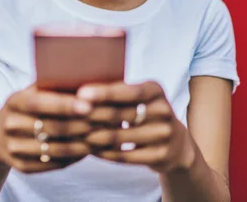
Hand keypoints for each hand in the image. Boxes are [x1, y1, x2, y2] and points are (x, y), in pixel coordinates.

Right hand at [0, 84, 93, 173]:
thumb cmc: (26, 107)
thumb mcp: (31, 92)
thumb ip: (52, 85)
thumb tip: (86, 75)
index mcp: (14, 101)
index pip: (40, 103)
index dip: (65, 105)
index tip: (89, 105)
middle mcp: (10, 124)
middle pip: (51, 128)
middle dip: (81, 125)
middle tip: (105, 123)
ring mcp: (14, 148)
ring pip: (54, 149)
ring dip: (81, 145)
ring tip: (101, 138)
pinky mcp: (21, 167)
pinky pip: (52, 164)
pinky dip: (73, 158)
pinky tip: (87, 150)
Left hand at [77, 81, 195, 172]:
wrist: (176, 144)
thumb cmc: (144, 113)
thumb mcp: (138, 97)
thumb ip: (115, 92)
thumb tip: (79, 92)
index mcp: (156, 90)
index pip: (128, 91)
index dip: (104, 93)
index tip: (80, 93)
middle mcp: (163, 110)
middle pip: (121, 114)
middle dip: (93, 115)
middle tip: (69, 117)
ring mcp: (164, 134)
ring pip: (120, 137)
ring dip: (93, 136)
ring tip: (74, 134)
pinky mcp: (160, 156)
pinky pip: (125, 156)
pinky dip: (104, 153)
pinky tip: (90, 149)